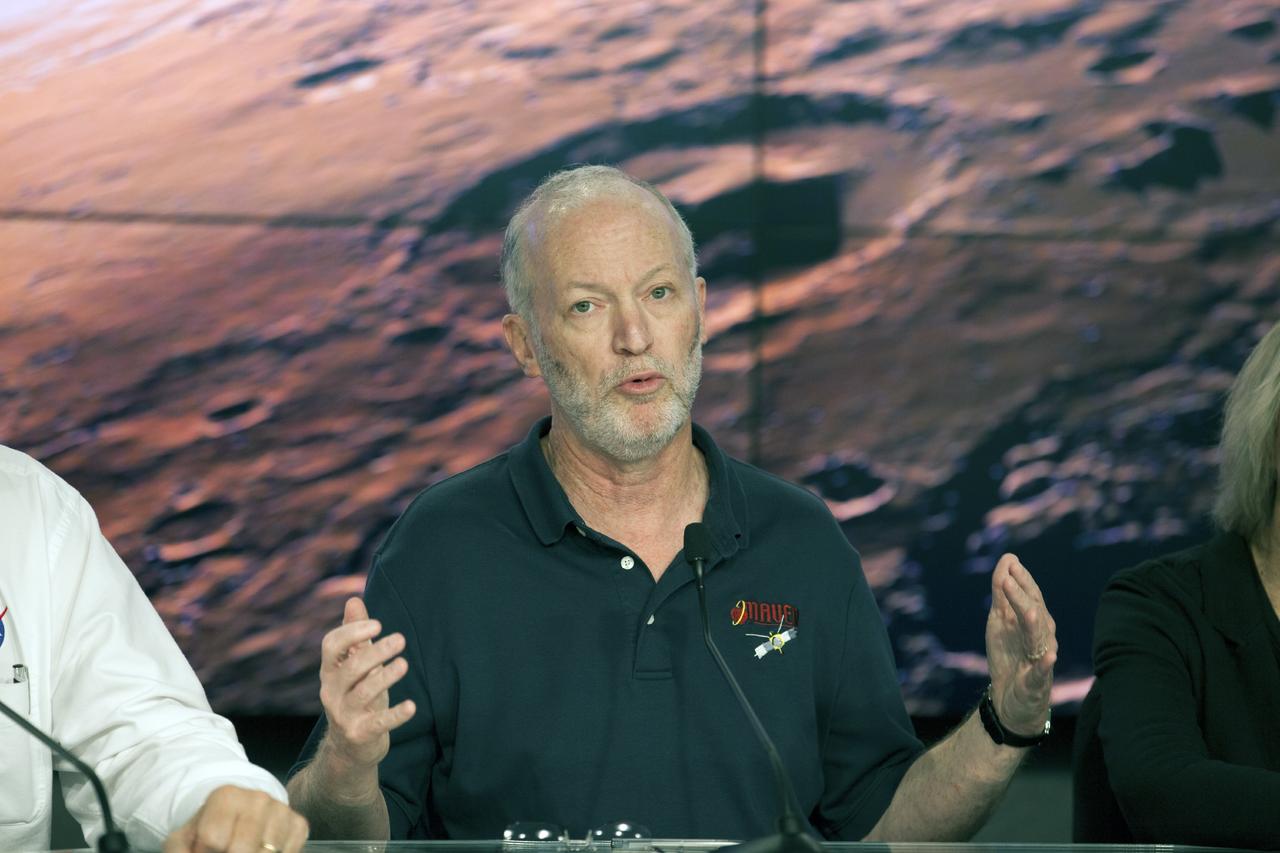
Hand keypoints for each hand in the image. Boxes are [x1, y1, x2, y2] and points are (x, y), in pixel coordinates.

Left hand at [163, 785, 307, 851]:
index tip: (205, 848)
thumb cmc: (210, 830)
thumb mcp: (184, 839)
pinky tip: (261, 850)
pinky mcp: (299, 824)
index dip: (205, 852)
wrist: (240, 815)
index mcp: (226, 796)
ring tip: (242, 849)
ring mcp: (282, 810)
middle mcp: (258, 798)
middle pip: (241, 849)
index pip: (213, 839)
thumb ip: (179, 851)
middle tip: (226, 850)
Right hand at [318, 597, 416, 769]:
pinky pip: (378, 723)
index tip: (378, 624)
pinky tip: (412, 706)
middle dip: (376, 651)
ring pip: (363, 692)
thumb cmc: (355, 695)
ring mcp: (344, 714)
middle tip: (401, 639)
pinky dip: (396, 715)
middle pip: (351, 667)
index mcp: (330, 671)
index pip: (331, 646)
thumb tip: (353, 600)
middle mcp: (332, 692)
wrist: (349, 747)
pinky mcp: (360, 734)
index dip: (352, 632)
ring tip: (404, 664)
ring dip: (386, 676)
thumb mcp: (354, 665)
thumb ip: (355, 635)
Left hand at [985, 553, 1055, 736]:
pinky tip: (1049, 656)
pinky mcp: (1036, 682)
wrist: (1010, 699)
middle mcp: (1041, 637)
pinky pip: (1041, 673)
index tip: (1010, 562)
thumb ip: (1002, 593)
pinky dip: (1045, 664)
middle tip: (1007, 578)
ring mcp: (1041, 659)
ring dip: (1034, 625)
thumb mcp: (1000, 621)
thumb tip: (1007, 560)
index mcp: (1033, 621)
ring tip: (1028, 612)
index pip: (1030, 596)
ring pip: (1039, 639)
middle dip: (1021, 597)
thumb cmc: (1010, 654)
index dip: (1021, 580)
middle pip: (1034, 613)